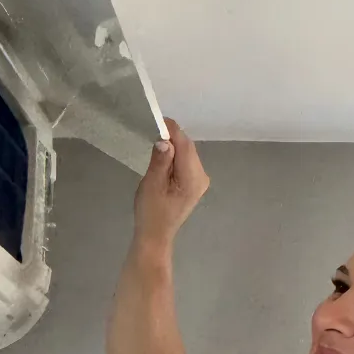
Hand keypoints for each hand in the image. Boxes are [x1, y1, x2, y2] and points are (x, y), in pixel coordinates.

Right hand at [133, 118, 209, 244]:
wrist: (155, 235)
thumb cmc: (151, 212)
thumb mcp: (151, 185)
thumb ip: (160, 161)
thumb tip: (164, 141)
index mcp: (193, 178)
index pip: (184, 145)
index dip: (172, 130)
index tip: (158, 119)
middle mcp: (202, 176)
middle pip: (187, 148)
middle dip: (172, 138)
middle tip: (153, 129)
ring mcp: (200, 180)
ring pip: (187, 153)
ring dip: (173, 146)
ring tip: (155, 144)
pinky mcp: (195, 183)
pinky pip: (185, 161)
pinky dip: (175, 156)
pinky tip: (163, 157)